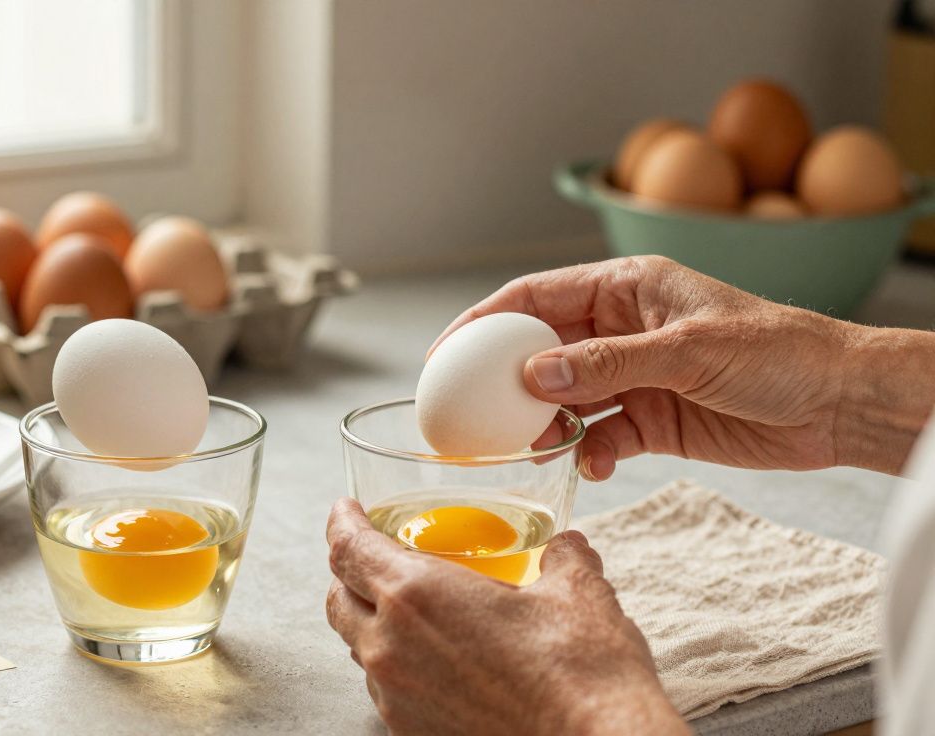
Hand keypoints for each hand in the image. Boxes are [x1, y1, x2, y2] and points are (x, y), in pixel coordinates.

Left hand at [325, 498, 685, 735]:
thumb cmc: (583, 674)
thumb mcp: (578, 594)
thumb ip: (563, 559)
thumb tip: (567, 548)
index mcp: (416, 596)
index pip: (349, 548)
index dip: (342, 522)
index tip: (346, 508)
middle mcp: (390, 647)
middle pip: (339, 600)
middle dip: (348, 572)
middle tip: (373, 554)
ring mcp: (395, 697)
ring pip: (359, 647)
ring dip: (371, 622)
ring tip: (408, 610)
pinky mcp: (410, 732)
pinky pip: (385, 689)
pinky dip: (397, 665)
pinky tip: (436, 661)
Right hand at [432, 256, 934, 478]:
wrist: (838, 404)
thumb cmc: (779, 352)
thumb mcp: (688, 350)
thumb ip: (607, 363)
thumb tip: (534, 375)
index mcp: (626, 288)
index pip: (535, 297)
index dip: (484, 322)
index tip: (446, 354)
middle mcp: (622, 329)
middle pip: (540, 351)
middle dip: (507, 383)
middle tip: (476, 416)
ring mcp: (634, 376)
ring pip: (564, 399)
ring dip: (545, 424)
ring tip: (537, 447)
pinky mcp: (652, 420)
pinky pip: (599, 434)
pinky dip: (588, 451)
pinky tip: (592, 463)